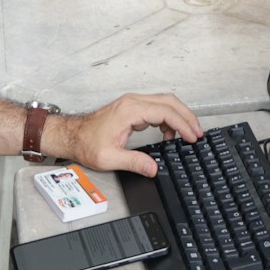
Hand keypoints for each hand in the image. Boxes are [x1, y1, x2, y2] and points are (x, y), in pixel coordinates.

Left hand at [53, 93, 203, 176]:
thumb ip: (134, 162)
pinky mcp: (132, 108)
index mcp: (129, 110)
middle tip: (198, 132)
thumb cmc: (85, 143)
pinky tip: (169, 134)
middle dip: (187, 116)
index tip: (192, 136)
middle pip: (170, 101)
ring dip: (179, 116)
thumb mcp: (109, 158)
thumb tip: (154, 168)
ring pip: (165, 102)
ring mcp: (133, 103)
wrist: (72, 135)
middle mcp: (133, 102)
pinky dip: (168, 118)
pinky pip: (157, 108)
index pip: (165, 112)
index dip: (182, 124)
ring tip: (188, 134)